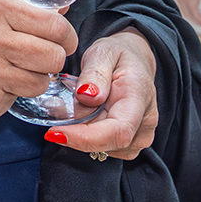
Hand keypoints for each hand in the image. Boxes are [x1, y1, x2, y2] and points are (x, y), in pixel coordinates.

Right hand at [0, 0, 77, 124]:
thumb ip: (19, 10)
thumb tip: (61, 11)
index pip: (53, 25)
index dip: (65, 35)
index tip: (63, 40)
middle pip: (53, 58)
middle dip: (52, 59)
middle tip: (41, 57)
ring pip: (40, 83)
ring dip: (31, 78)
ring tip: (9, 69)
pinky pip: (14, 101)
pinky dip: (6, 93)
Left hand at [47, 29, 156, 159]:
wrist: (133, 62)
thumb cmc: (118, 56)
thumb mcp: (103, 53)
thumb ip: (95, 73)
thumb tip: (86, 96)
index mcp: (139, 99)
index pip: (117, 132)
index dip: (85, 138)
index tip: (55, 132)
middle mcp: (145, 123)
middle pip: (107, 143)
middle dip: (76, 132)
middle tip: (57, 110)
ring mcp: (140, 137)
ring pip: (103, 148)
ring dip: (81, 133)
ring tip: (75, 106)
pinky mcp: (129, 143)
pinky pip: (103, 147)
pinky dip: (87, 136)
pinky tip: (83, 116)